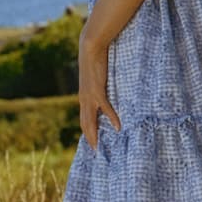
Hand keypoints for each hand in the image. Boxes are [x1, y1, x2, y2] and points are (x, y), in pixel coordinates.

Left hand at [78, 35, 120, 150]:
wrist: (90, 49)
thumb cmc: (93, 61)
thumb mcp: (94, 78)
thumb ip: (97, 86)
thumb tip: (102, 90)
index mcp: (83, 97)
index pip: (84, 119)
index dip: (87, 132)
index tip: (91, 143)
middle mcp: (84, 99)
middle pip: (86, 124)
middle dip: (90, 138)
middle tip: (95, 152)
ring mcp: (89, 96)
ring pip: (91, 120)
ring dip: (95, 134)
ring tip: (99, 147)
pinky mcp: (97, 91)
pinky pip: (105, 108)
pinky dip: (112, 118)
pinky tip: (118, 127)